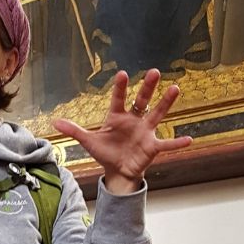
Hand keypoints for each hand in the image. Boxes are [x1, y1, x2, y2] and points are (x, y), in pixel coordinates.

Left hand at [52, 69, 191, 193]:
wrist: (117, 171)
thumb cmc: (105, 153)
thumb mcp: (88, 141)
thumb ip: (74, 130)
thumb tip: (54, 122)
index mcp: (117, 117)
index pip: (118, 99)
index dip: (120, 87)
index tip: (122, 74)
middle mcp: (134, 120)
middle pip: (142, 100)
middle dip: (147, 87)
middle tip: (154, 71)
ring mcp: (145, 132)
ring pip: (157, 114)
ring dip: (165, 102)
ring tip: (175, 89)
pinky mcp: (152, 146)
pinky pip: (167, 144)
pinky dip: (177, 143)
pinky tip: (189, 138)